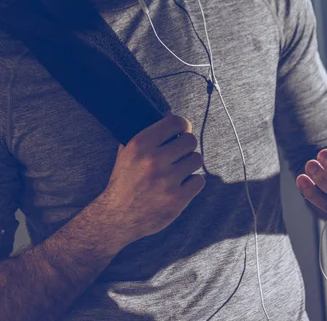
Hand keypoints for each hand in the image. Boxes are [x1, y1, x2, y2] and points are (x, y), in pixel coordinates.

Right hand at [102, 114, 204, 245]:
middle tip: (180, 154)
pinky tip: (180, 185)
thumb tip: (169, 117)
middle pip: (190, 141)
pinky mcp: (176, 200)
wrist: (116, 217)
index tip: (182, 131)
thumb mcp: (126, 152)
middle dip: (186, 146)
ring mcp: (166, 181)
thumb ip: (145, 134)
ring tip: (178, 170)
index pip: (175, 122)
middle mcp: (154, 161)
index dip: (183, 125)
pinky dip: (192, 183)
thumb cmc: (124, 181)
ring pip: (196, 160)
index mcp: (140, 144)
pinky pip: (199, 181)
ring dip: (189, 164)